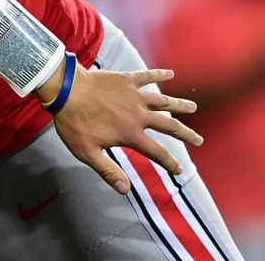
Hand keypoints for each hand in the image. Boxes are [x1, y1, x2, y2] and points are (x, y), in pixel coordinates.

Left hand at [51, 66, 201, 194]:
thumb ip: (108, 171)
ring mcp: (134, 95)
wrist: (66, 90)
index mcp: (131, 134)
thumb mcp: (88, 153)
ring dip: (179, 105)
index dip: (170, 162)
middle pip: (169, 125)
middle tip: (199, 140)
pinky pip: (147, 76)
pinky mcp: (126, 80)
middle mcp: (138, 115)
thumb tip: (126, 190)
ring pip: (163, 101)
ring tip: (193, 107)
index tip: (180, 170)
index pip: (157, 152)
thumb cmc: (74, 122)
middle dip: (185, 134)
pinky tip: (171, 73)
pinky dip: (159, 74)